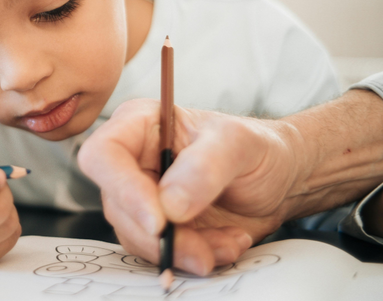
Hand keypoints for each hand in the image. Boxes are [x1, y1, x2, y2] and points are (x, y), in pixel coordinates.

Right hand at [77, 99, 299, 275]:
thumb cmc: (257, 148)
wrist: (279, 181)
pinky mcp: (156, 228)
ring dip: (182, 251)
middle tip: (203, 250)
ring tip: (228, 241)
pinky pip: (158, 254)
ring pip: (135, 236)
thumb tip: (169, 204)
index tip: (159, 222)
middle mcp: (131, 161)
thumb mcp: (240, 144)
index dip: (122, 189)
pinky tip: (225, 244)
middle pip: (117, 204)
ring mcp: (141, 198)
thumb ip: (205, 166)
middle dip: (161, 235)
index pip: (103, 155)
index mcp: (139, 125)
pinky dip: (193, 258)